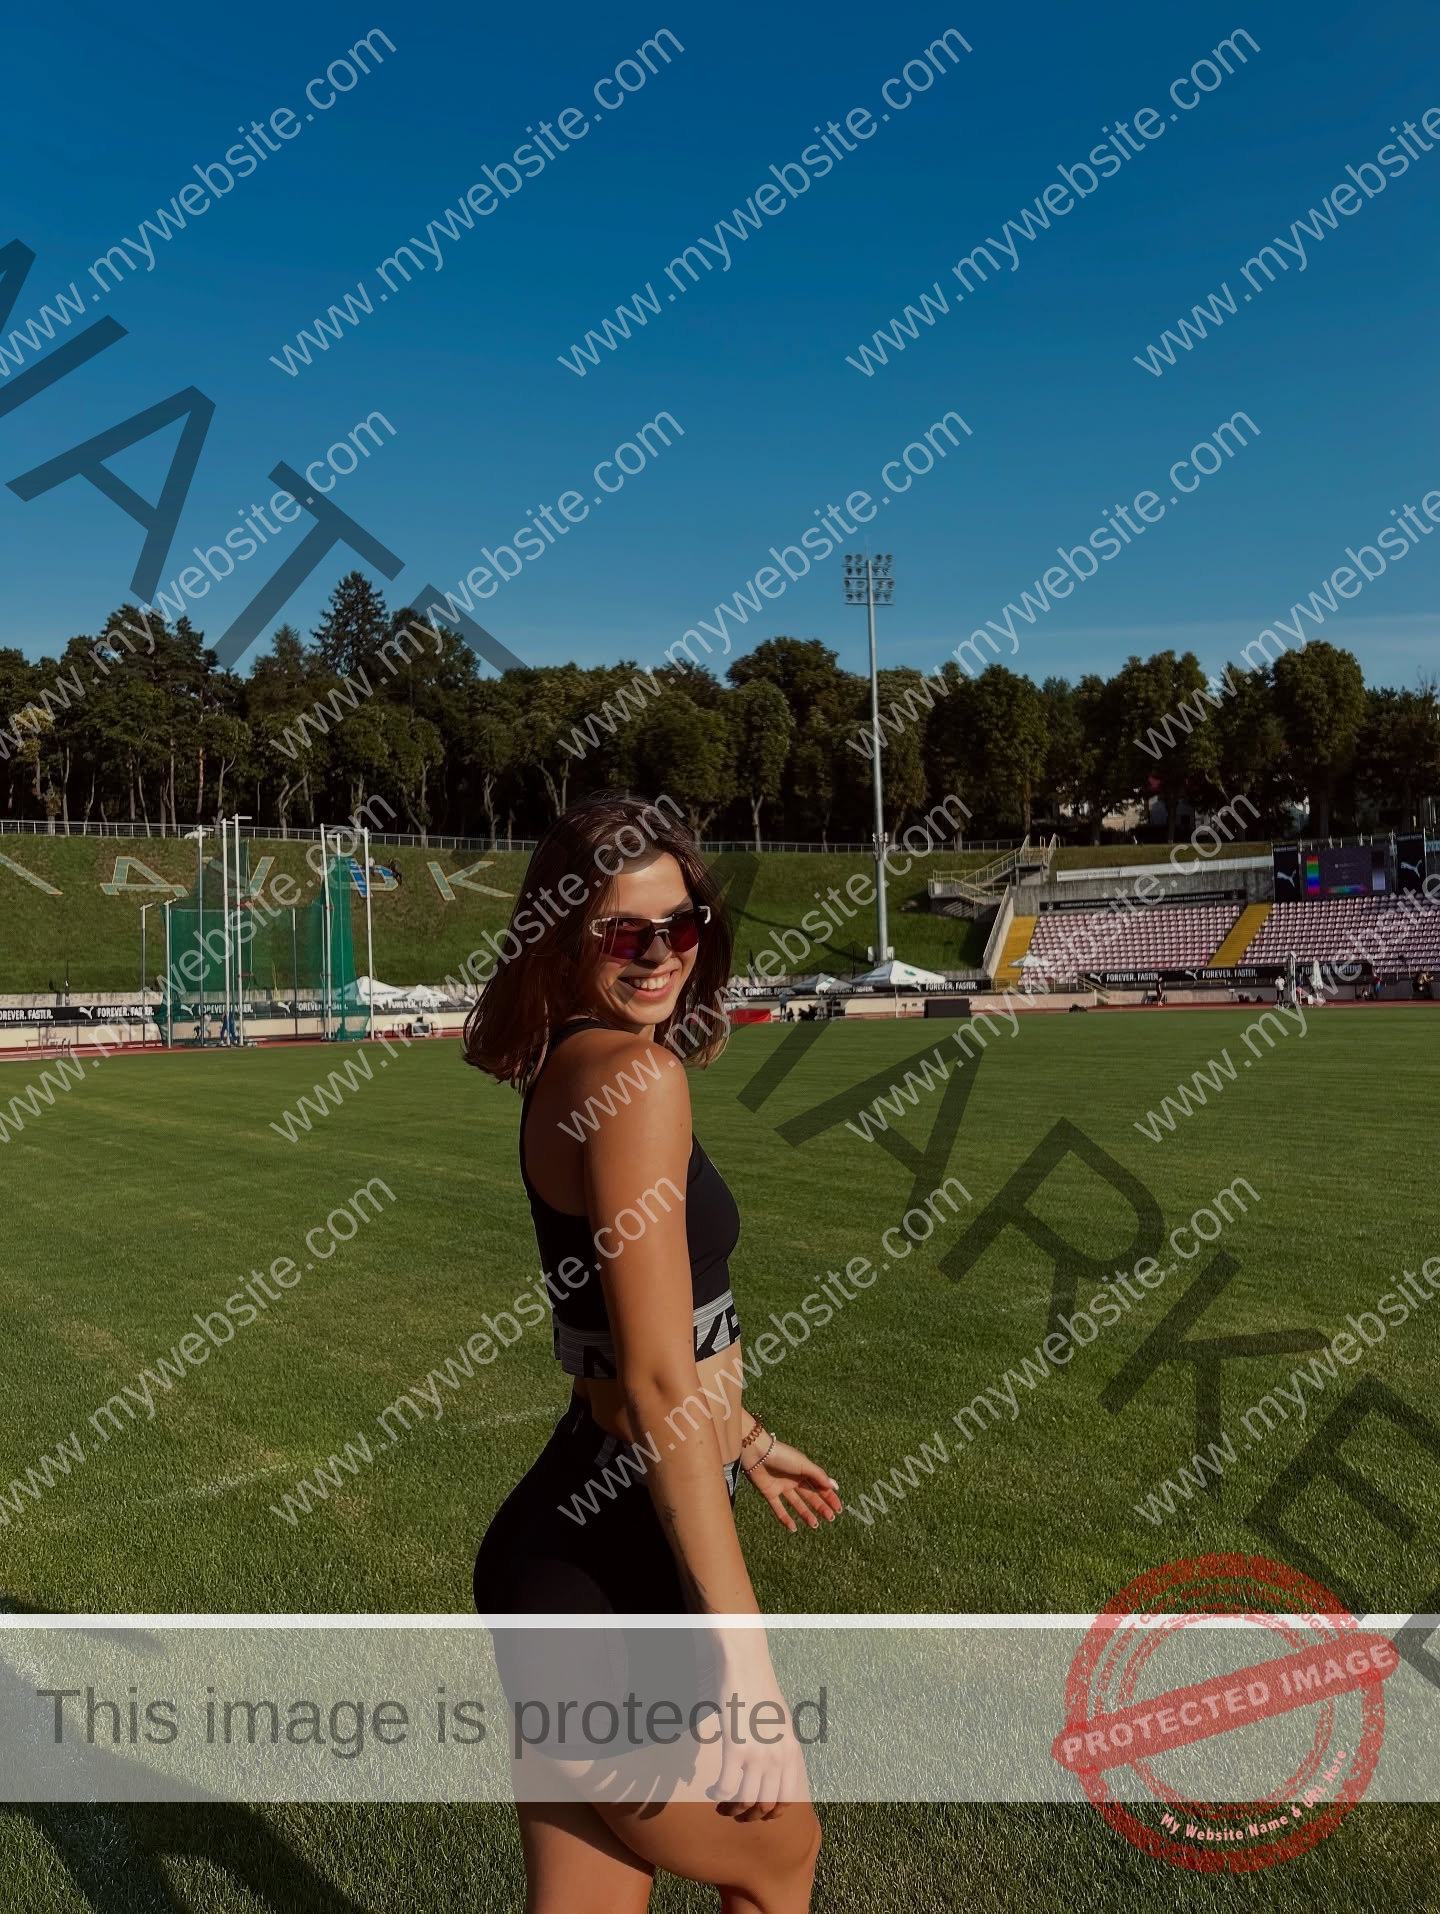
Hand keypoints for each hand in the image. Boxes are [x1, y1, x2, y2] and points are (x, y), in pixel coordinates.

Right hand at [709, 1636, 810, 1820]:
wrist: (746, 1666)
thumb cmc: (760, 1691)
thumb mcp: (781, 1723)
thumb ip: (781, 1749)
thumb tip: (773, 1772)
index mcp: (792, 1751)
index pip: (788, 1799)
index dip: (772, 1813)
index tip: (758, 1813)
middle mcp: (778, 1757)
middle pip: (765, 1805)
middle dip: (749, 1815)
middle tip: (735, 1812)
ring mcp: (757, 1754)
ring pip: (745, 1801)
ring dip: (731, 1809)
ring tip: (721, 1804)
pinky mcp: (735, 1748)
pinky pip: (726, 1788)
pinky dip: (717, 1795)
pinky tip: (711, 1789)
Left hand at [744, 1438, 841, 1531]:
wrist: (757, 1453)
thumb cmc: (782, 1455)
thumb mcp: (804, 1464)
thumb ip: (819, 1476)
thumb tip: (834, 1486)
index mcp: (804, 1470)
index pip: (820, 1486)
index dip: (829, 1497)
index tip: (838, 1508)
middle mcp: (794, 1479)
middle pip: (810, 1496)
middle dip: (821, 1507)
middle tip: (830, 1518)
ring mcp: (782, 1487)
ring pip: (797, 1504)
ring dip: (806, 1514)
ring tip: (815, 1525)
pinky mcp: (769, 1493)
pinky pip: (779, 1509)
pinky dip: (785, 1519)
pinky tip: (793, 1528)